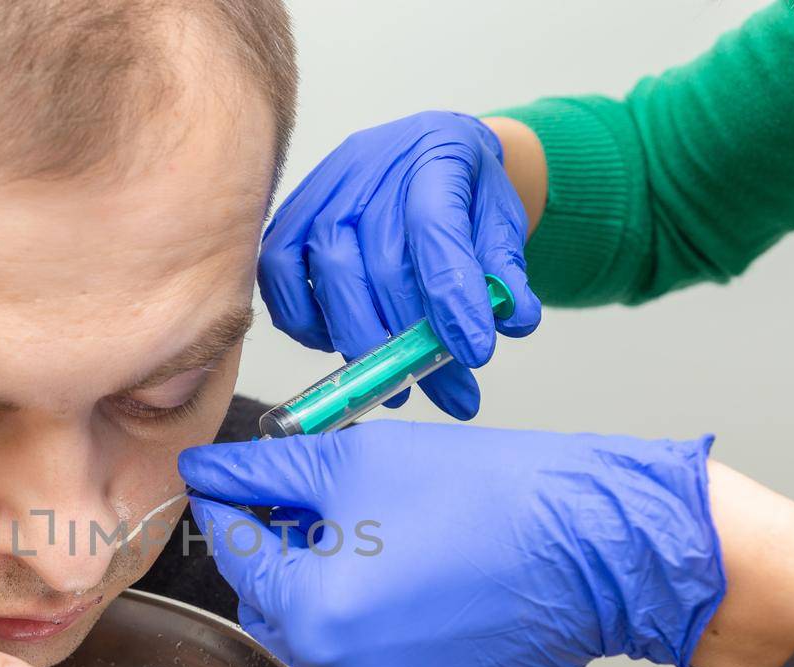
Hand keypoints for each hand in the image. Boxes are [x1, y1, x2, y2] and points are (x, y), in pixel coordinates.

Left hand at [178, 422, 724, 666]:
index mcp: (311, 611)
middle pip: (273, 607)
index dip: (231, 505)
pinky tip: (424, 587)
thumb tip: (209, 472)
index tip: (232, 480)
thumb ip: (266, 472)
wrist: (595, 547)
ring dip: (334, 594)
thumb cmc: (486, 496)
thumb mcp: (356, 461)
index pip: (233, 553)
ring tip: (383, 541)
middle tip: (322, 506)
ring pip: (325, 643)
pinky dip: (385, 634)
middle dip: (284, 556)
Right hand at [259, 111, 541, 419]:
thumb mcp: (500, 220)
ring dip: (360, 340)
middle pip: (380, 264)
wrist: (422, 150)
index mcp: (436, 158)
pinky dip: (304, 322)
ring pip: (329, 274)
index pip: (437, 231)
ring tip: (393, 382)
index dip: (453, 297)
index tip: (475, 353)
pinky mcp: (288, 218)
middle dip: (410, 341)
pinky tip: (338, 342)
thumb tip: (515, 320)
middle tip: (443, 389)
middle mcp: (370, 170)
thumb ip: (507, 270)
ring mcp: (322, 193)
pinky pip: (279, 277)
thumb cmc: (462, 192)